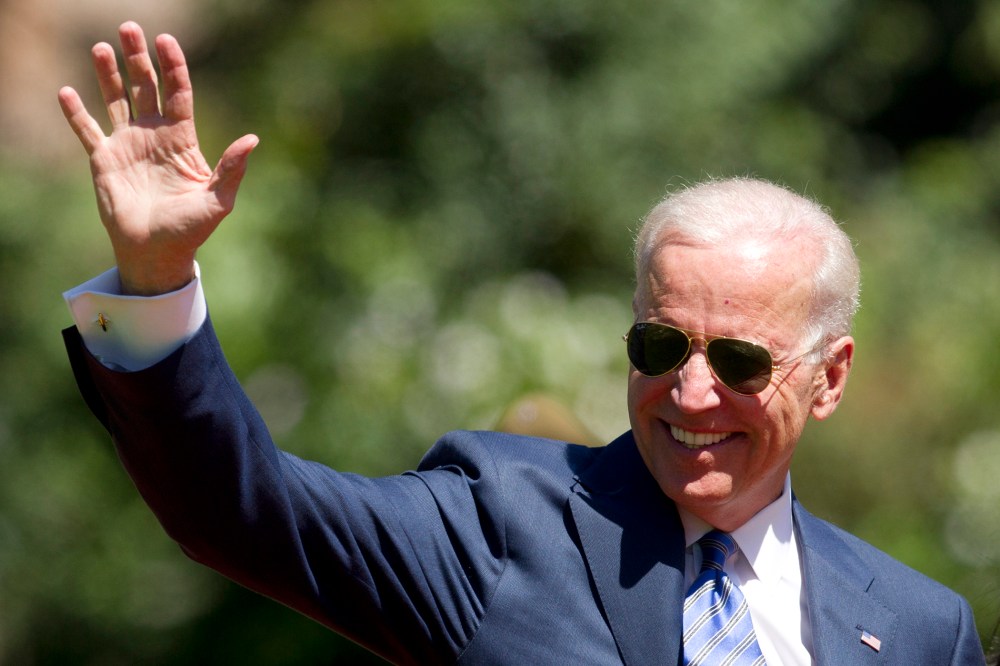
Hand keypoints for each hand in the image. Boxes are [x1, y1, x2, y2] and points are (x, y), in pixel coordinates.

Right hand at [58, 21, 257, 294]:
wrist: (158, 253)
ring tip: (103, 47)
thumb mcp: (218, 200)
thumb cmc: (191, 229)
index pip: (178, 93)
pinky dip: (76, 113)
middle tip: (131, 28)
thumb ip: (232, 169)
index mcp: (182, 139)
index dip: (173, 66)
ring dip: (109, 74)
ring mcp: (129, 145)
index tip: (166, 41)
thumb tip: (252, 140)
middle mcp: (155, 135)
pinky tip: (67, 92)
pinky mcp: (104, 160)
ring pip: (117, 100)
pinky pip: (88, 131)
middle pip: (147, 87)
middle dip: (139, 59)